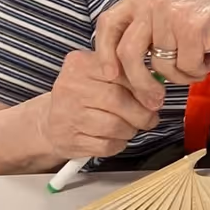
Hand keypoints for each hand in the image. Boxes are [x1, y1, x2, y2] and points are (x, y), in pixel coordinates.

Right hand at [35, 49, 160, 159]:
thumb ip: (126, 73)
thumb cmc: (83, 96)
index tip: (157, 96)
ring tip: (132, 126)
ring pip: (114, 125)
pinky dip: (118, 143)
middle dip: (142, 112)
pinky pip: (106, 145)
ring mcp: (67, 115)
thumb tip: (156, 85)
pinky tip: (116, 137)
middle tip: (150, 117)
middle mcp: (69, 87)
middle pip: (117, 100)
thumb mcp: (100, 74)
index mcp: (80, 64)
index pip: (121, 73)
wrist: (51, 121)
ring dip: (131, 129)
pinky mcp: (69, 141)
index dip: (145, 88)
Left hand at [92, 0, 209, 112]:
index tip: (110, 75)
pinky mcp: (192, 28)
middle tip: (153, 100)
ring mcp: (173, 14)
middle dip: (139, 84)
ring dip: (180, 75)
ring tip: (198, 64)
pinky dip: (199, 71)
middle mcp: (154, 1)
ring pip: (160, 66)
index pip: (108, 25)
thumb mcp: (171, 11)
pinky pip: (185, 67)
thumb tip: (122, 68)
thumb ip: (147, 30)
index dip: (104, 53)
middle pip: (128, 53)